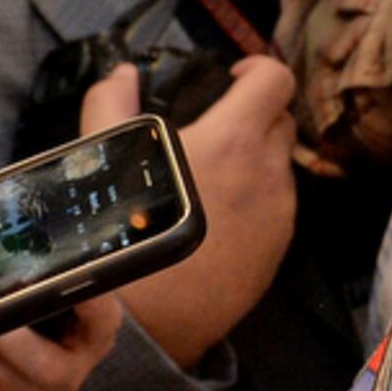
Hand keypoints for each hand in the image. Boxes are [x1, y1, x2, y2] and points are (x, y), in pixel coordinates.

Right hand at [82, 58, 299, 367]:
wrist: (147, 321)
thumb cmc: (126, 231)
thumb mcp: (109, 156)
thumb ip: (111, 103)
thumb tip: (122, 73)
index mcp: (235, 140)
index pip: (275, 79)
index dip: (256, 68)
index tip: (232, 78)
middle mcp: (268, 173)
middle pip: (282, 121)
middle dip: (255, 115)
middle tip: (217, 128)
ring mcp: (279, 214)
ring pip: (279, 168)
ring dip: (255, 161)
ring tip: (211, 178)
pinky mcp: (279, 251)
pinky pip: (276, 209)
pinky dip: (256, 201)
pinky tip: (218, 219)